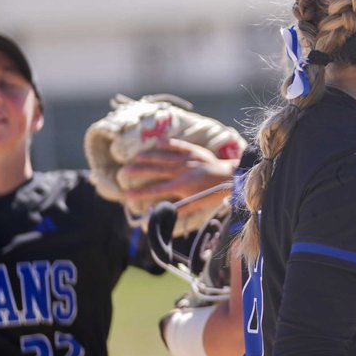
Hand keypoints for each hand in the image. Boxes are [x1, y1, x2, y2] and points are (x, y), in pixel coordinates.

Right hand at [123, 138, 237, 220]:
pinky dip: (166, 144)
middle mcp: (181, 171)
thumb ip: (179, 208)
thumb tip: (163, 212)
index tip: (127, 195)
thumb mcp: (197, 204)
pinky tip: (156, 143)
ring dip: (147, 157)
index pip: (155, 190)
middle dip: (138, 171)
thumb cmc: (213, 193)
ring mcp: (187, 159)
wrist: (231, 177)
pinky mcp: (194, 150)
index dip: (140, 193)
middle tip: (124, 171)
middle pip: (155, 171)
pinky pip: (177, 145)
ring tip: (134, 158)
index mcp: (181, 186)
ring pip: (162, 156)